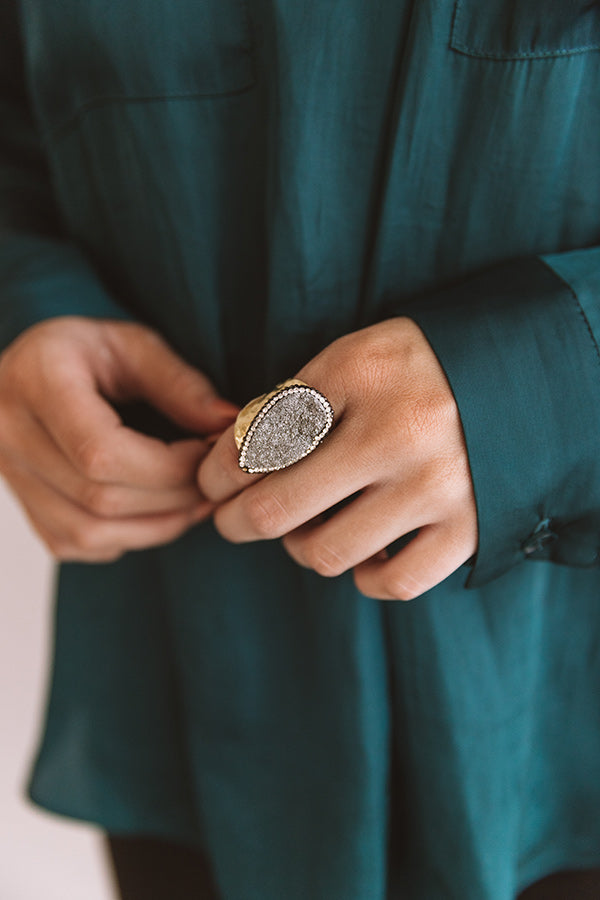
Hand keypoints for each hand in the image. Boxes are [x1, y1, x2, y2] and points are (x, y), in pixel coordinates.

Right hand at [0, 316, 237, 560]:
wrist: (31, 370)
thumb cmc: (86, 351)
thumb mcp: (133, 346)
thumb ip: (179, 383)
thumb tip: (226, 425)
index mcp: (36, 383)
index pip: (101, 452)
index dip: (167, 466)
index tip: (207, 454)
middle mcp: (9, 434)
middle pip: (99, 498)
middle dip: (171, 499)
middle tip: (212, 484)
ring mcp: (9, 475)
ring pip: (87, 532)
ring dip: (154, 528)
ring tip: (193, 503)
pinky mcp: (21, 504)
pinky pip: (74, 543)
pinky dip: (124, 538)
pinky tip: (153, 513)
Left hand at [198, 318, 476, 599]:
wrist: (517, 378)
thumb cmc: (415, 369)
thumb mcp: (348, 358)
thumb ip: (287, 404)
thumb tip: (226, 465)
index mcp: (360, 377)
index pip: (254, 444)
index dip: (214, 473)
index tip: (214, 483)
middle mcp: (399, 435)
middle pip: (276, 512)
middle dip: (235, 521)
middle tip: (232, 519)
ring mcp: (438, 488)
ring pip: (326, 554)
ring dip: (302, 545)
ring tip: (310, 523)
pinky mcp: (469, 529)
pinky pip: (394, 583)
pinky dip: (365, 574)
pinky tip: (363, 548)